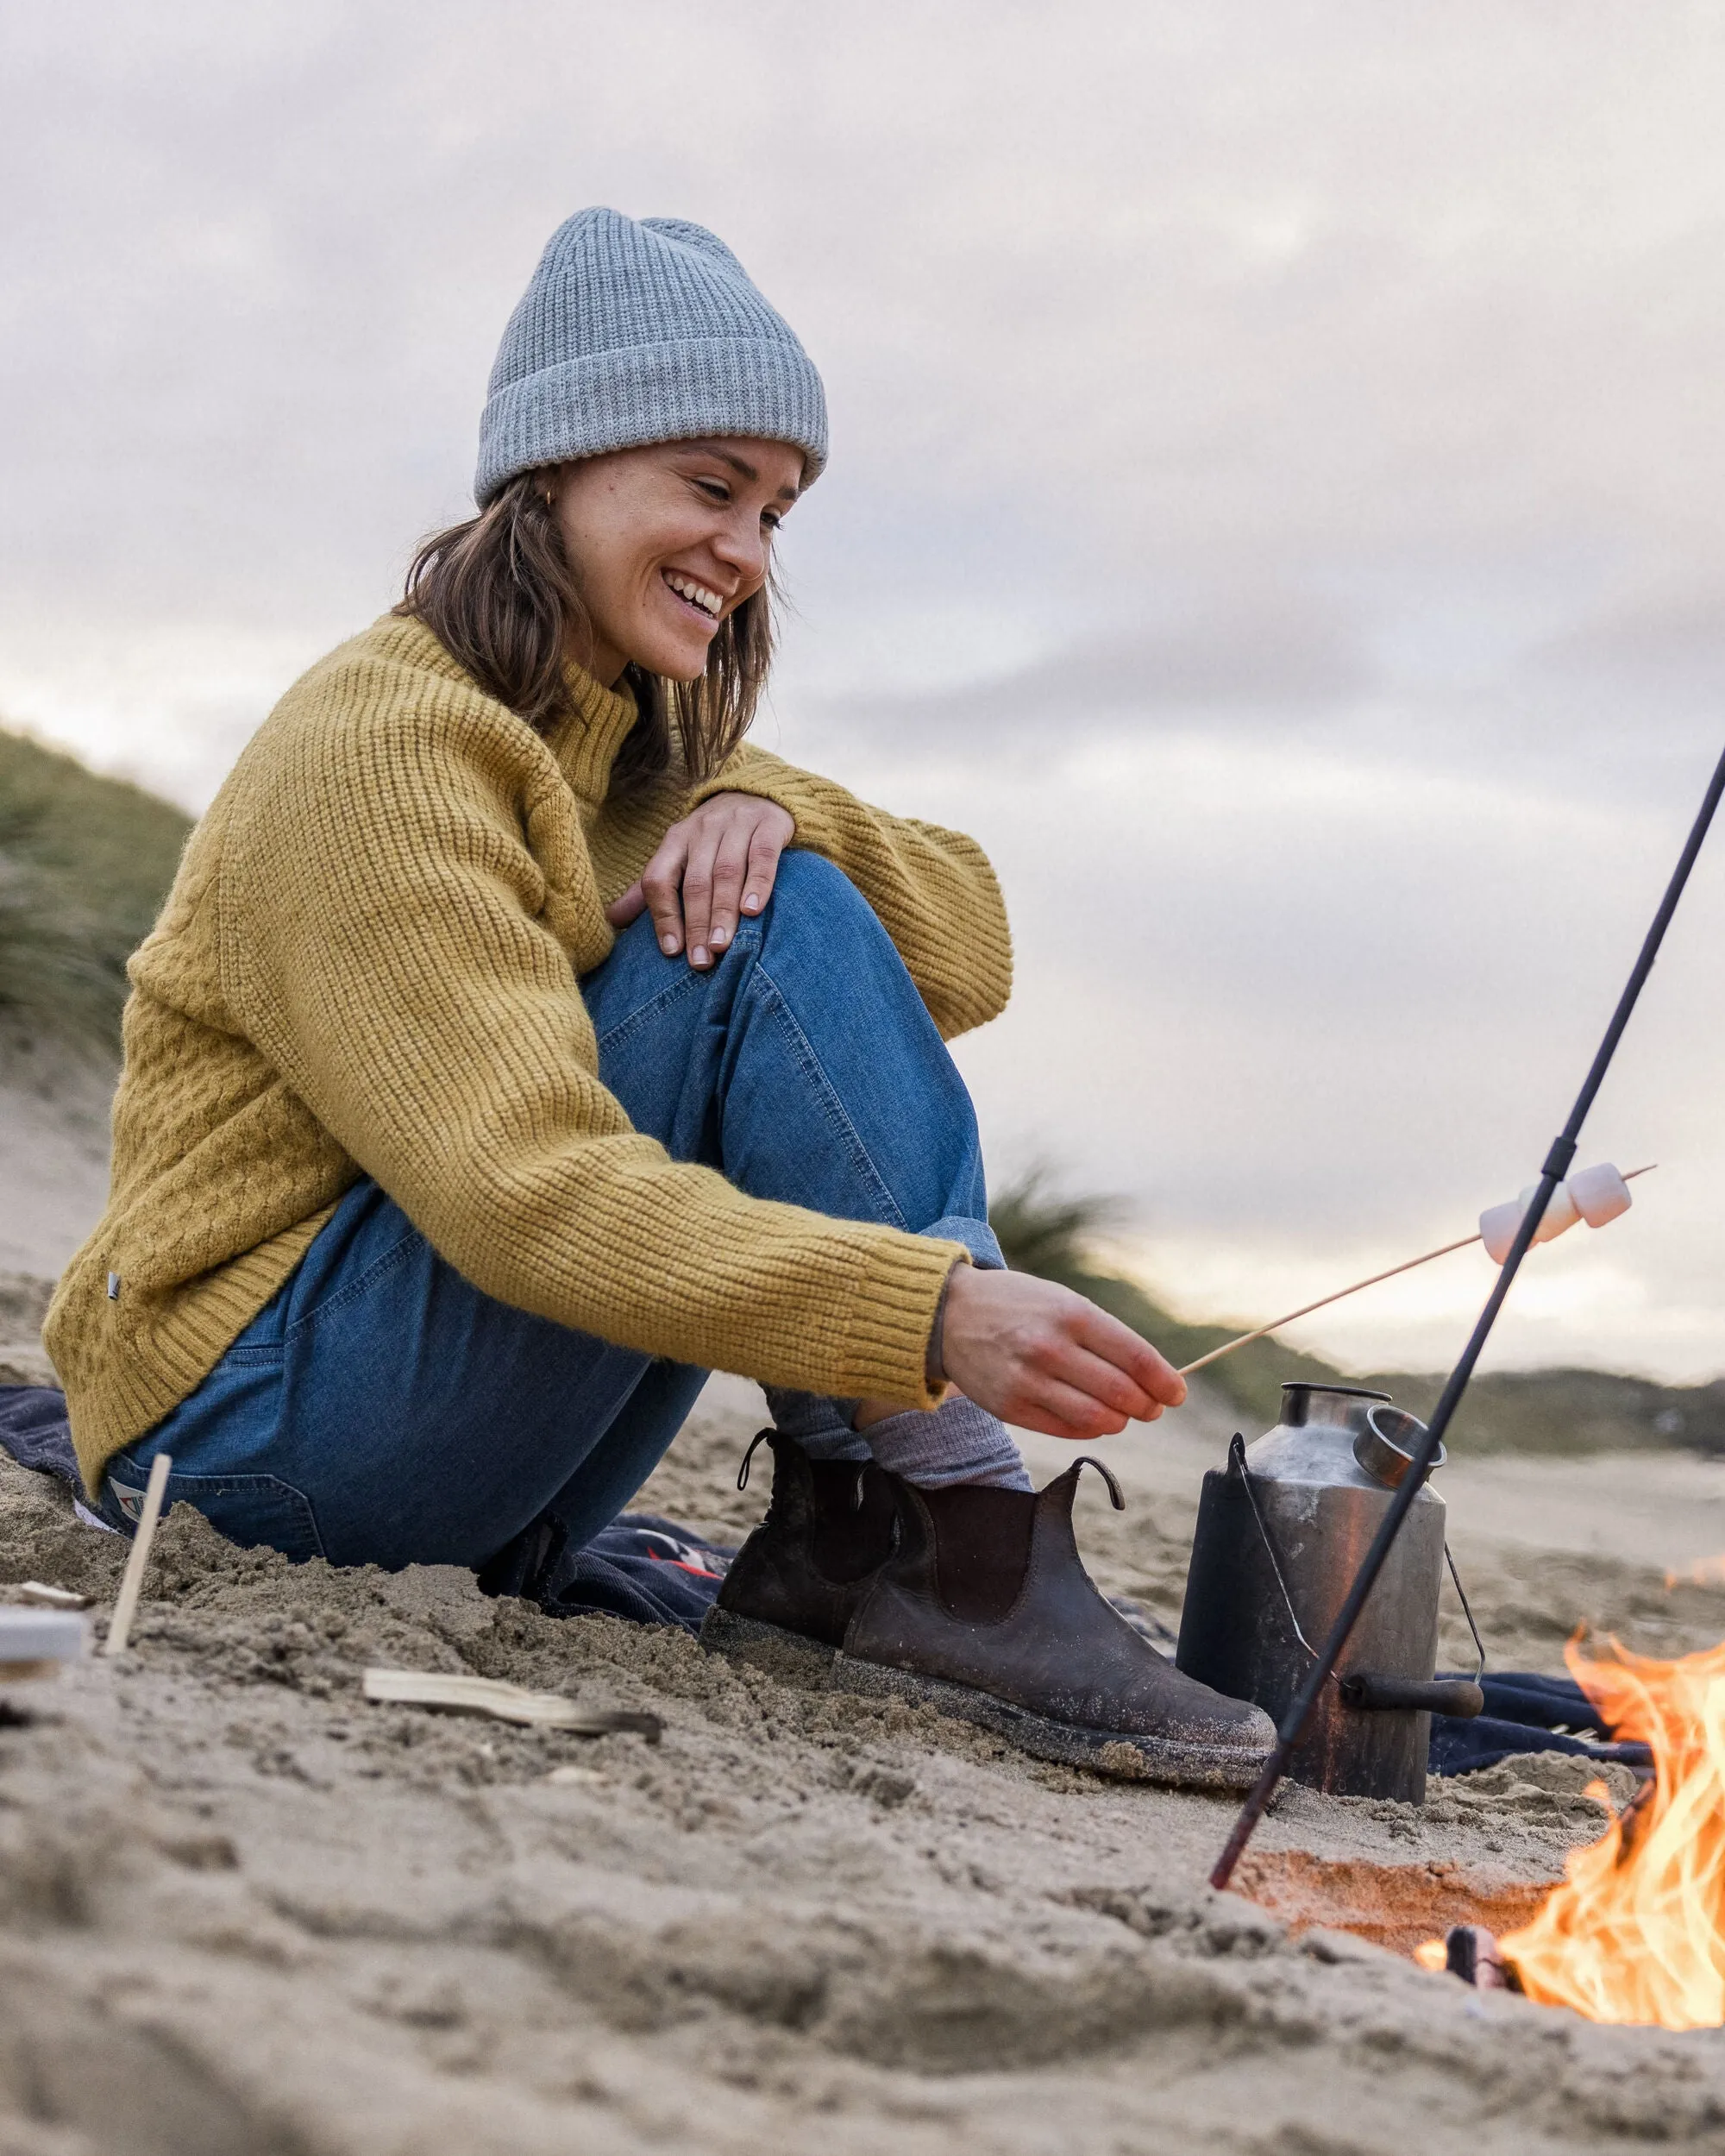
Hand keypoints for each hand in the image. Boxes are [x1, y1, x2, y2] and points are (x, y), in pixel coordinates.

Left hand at [606, 792, 794, 967]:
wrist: (758, 793)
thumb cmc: (715, 838)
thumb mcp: (679, 856)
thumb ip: (651, 889)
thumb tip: (612, 920)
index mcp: (675, 840)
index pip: (659, 878)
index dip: (663, 916)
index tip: (672, 951)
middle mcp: (702, 829)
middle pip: (694, 881)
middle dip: (695, 924)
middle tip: (700, 961)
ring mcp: (736, 824)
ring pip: (726, 872)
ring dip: (723, 912)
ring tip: (721, 945)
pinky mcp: (769, 824)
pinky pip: (762, 856)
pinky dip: (758, 884)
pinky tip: (753, 911)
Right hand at [934, 1265, 1186, 1441]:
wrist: (949, 1313)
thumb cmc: (1018, 1306)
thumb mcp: (1063, 1302)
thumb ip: (1106, 1338)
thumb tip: (1153, 1380)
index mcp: (1071, 1314)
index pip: (1136, 1358)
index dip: (1165, 1382)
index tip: (1177, 1393)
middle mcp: (1050, 1348)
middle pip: (1122, 1394)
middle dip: (1147, 1406)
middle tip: (1152, 1407)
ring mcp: (1028, 1380)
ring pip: (1097, 1419)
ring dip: (1119, 1421)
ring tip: (1120, 1413)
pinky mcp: (1010, 1407)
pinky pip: (1066, 1430)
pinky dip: (1088, 1428)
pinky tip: (1089, 1416)